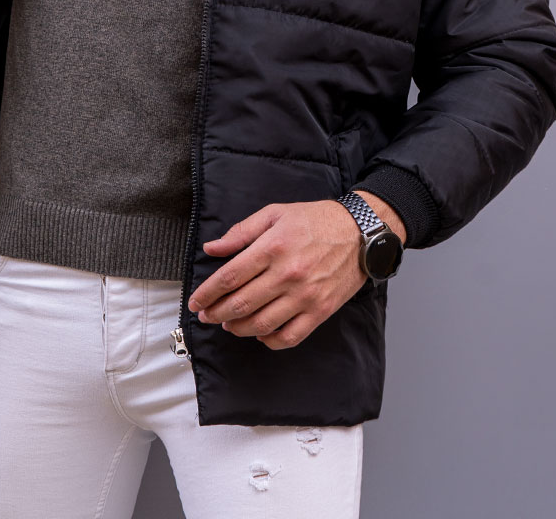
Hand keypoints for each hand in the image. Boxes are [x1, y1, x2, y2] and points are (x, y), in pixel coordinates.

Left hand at [186, 191, 402, 350]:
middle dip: (216, 313)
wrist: (359, 233)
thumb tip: (212, 248)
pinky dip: (269, 341)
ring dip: (238, 328)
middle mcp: (287, 274)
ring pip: (261, 324)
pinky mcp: (320, 311)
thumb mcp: (275, 214)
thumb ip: (241, 232)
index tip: (196, 301)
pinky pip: (289, 336)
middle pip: (241, 303)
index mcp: (272, 247)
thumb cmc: (315, 220)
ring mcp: (305, 296)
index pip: (229, 277)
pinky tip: (259, 334)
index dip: (207, 293)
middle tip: (206, 316)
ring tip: (228, 324)